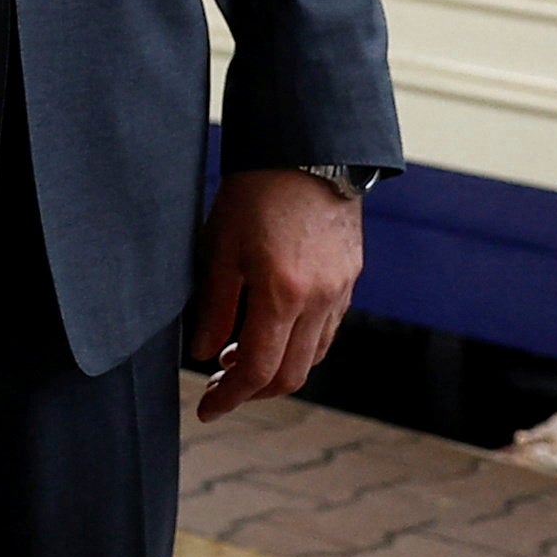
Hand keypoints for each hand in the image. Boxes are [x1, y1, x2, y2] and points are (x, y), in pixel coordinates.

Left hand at [187, 168, 361, 419]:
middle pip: (290, 375)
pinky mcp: (351, 278)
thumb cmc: (255, 190)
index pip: (258, 370)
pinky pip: (328, 329)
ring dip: (278, 368)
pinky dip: (300, 343)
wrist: (309, 149)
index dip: (230, 396)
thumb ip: (214, 306)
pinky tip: (274, 329)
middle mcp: (320, 300)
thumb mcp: (220, 245)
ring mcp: (341, 290)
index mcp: (283, 294)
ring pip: (313, 356)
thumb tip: (205, 352)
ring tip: (241, 355)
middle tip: (221, 386)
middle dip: (254, 390)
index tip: (208, 407)